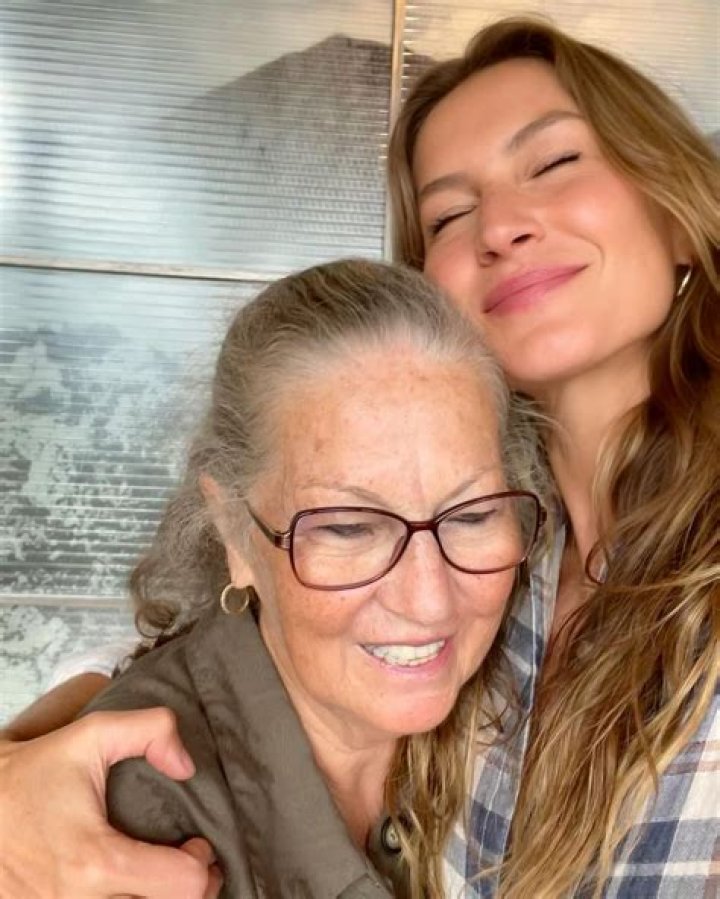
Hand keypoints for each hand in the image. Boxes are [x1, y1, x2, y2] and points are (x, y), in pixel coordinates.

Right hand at [0, 708, 222, 897]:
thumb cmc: (35, 771)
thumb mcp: (94, 733)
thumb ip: (151, 730)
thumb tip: (186, 766)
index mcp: (96, 861)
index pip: (182, 886)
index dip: (202, 863)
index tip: (196, 842)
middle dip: (191, 891)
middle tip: (188, 864)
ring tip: (162, 879)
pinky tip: (131, 889)